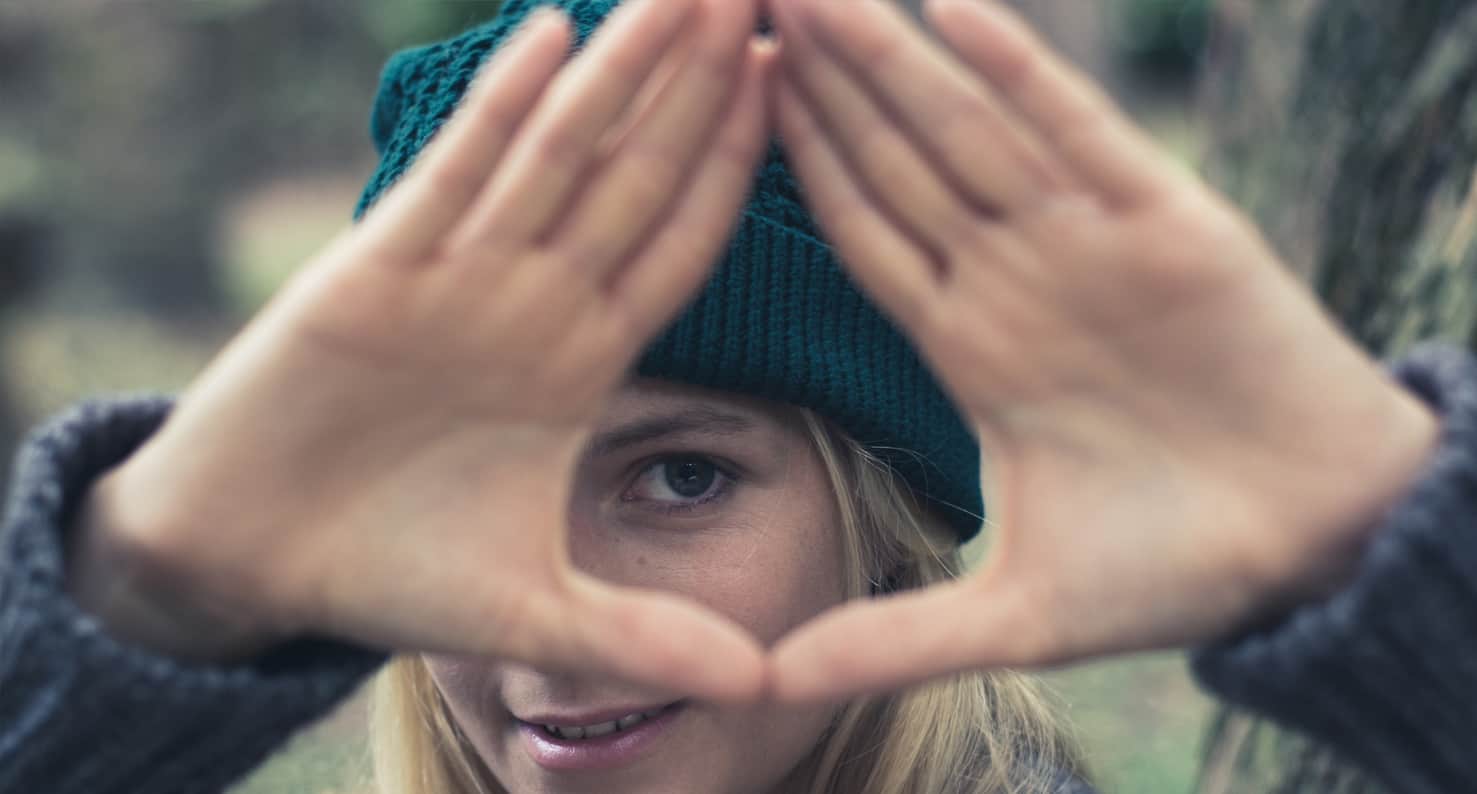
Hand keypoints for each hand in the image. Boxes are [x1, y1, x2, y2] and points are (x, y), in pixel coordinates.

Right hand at [72, 0, 773, 701]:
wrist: (255, 558)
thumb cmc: (392, 568)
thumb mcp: (536, 611)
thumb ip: (646, 635)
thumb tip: (763, 689)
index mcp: (578, 356)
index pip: (680, 241)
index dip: (741, 169)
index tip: (808, 93)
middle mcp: (528, 298)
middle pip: (637, 173)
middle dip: (703, 87)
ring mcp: (454, 275)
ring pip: (558, 155)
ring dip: (623, 72)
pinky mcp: (371, 271)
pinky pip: (451, 178)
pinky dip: (499, 112)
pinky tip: (552, 34)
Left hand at [765, 0, 1438, 699]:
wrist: (1320, 545)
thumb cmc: (1176, 570)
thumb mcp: (1015, 613)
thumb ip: (894, 636)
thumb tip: (771, 687)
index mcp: (972, 344)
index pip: (861, 232)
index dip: (790, 166)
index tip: (716, 102)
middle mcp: (1017, 276)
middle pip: (895, 158)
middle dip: (818, 80)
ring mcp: (1088, 243)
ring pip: (969, 129)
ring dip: (891, 56)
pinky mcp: (1172, 226)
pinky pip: (1081, 133)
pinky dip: (1023, 73)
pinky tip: (955, 10)